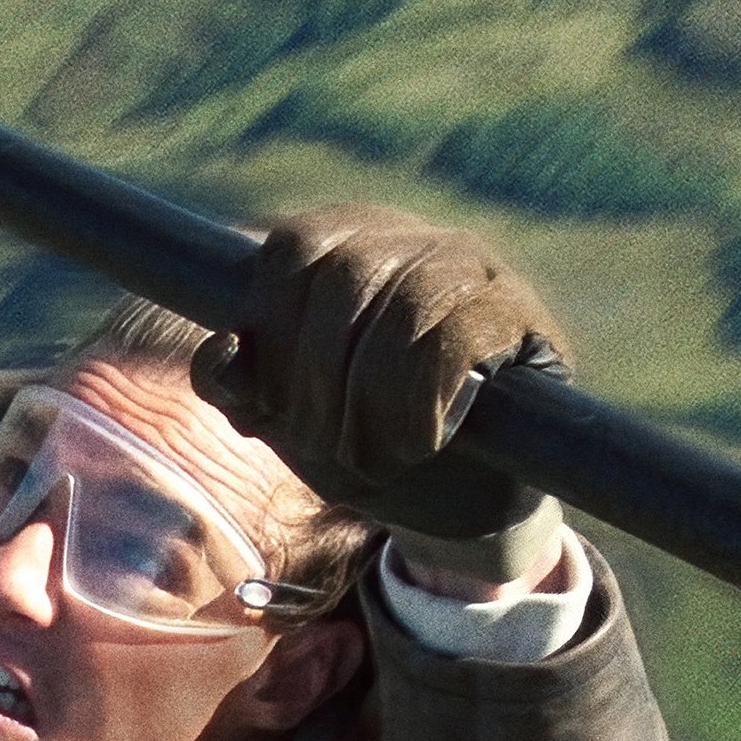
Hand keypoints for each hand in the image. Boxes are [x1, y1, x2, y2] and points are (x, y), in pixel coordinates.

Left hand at [193, 206, 569, 543]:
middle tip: (326, 447)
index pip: (290, 250)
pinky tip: (420, 441)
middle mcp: (411, 238)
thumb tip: (222, 351)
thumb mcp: (292, 422)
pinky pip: (461, 335)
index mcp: (344, 242)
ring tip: (370, 456)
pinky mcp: (519, 314)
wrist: (459, 502)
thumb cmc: (368, 445)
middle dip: (319, 381)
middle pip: (344, 277)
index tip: (275, 407)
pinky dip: (426, 399)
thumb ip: (243, 388)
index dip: (273, 334)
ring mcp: (472, 268)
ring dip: (373, 399)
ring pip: (406, 306)